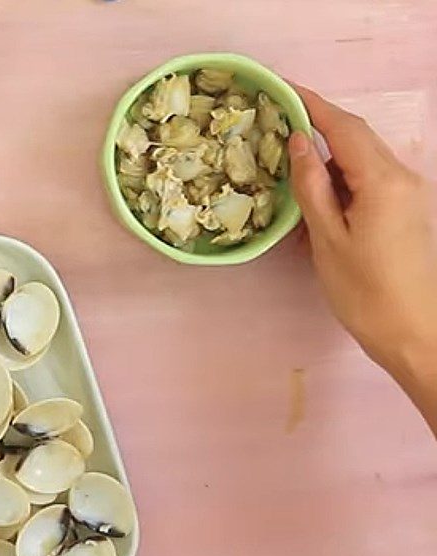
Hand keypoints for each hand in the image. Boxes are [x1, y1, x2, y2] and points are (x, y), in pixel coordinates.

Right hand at [289, 87, 436, 431]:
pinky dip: (339, 188)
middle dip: (316, 132)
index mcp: (382, 180)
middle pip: (354, 140)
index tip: (281, 89)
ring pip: (360, 163)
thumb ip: (312, 187)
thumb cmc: (364, 292)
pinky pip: (367, 185)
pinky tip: (314, 209)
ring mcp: (407, 194)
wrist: (413, 332)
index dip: (312, 105)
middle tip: (275, 131)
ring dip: (325, 166)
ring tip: (287, 179)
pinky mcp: (404, 212)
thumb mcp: (328, 239)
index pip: (343, 128)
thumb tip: (298, 142)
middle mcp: (401, 177)